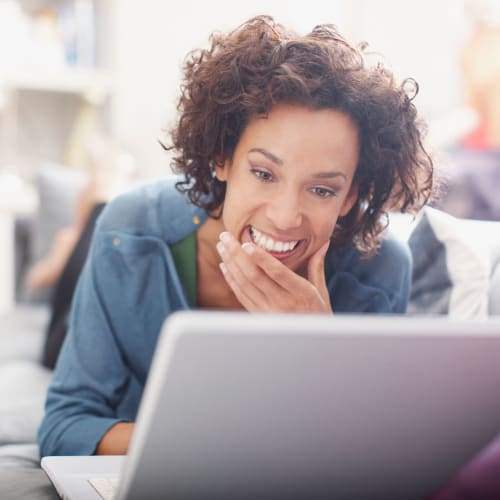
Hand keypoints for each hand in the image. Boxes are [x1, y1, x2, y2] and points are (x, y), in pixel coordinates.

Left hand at [216, 232, 331, 313]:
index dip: (261, 258)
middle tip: (225, 236)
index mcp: (301, 293)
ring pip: (244, 284)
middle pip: (255, 276)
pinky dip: (231, 279)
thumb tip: (324, 243)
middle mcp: (282, 303)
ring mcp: (268, 311)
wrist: (311, 343)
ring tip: (222, 246)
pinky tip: (225, 265)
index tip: (247, 244)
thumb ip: (317, 266)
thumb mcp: (321, 291)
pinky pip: (241, 296)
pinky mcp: (258, 316)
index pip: (278, 273)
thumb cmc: (318, 314)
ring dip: (231, 264)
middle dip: (237, 255)